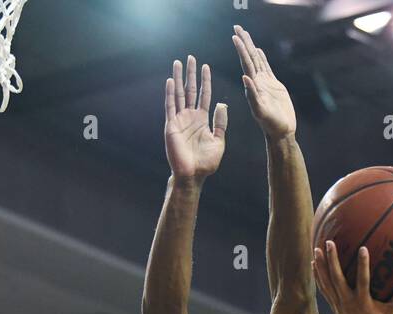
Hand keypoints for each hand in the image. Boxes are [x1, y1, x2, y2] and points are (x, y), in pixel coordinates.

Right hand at [164, 56, 227, 182]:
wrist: (193, 175)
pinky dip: (170, 93)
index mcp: (201, 120)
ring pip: (179, 94)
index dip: (205, 81)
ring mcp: (179, 120)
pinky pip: (170, 106)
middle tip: (191, 58)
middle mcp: (190, 117)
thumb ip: (220, 123)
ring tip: (179, 63)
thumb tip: (223, 104)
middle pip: (190, 90)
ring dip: (179, 78)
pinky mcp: (171, 126)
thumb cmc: (206, 163)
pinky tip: (171, 81)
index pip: (204, 96)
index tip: (206, 67)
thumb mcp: (218, 141)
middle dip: (191, 74)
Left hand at [233, 26, 295, 138]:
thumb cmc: (271, 126)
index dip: (241, 50)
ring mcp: (265, 83)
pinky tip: (259, 51)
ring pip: (257, 60)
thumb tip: (245, 77)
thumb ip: (252, 96)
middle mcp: (257, 82)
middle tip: (237, 27)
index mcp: (253, 86)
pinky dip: (262, 58)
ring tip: (246, 34)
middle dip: (244, 42)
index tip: (235, 36)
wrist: (282, 132)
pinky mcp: (274, 86)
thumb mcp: (260, 112)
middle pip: (249, 57)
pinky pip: (266, 68)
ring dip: (251, 47)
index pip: (246, 64)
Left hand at [313, 242, 392, 313]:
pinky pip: (324, 289)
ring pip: (327, 283)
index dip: (362, 265)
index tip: (363, 248)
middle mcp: (348, 303)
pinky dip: (318, 277)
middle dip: (332, 261)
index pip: (362, 281)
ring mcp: (339, 305)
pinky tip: (314, 263)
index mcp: (363, 303)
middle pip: (337, 279)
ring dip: (321, 266)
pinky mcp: (334, 306)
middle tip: (329, 242)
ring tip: (316, 248)